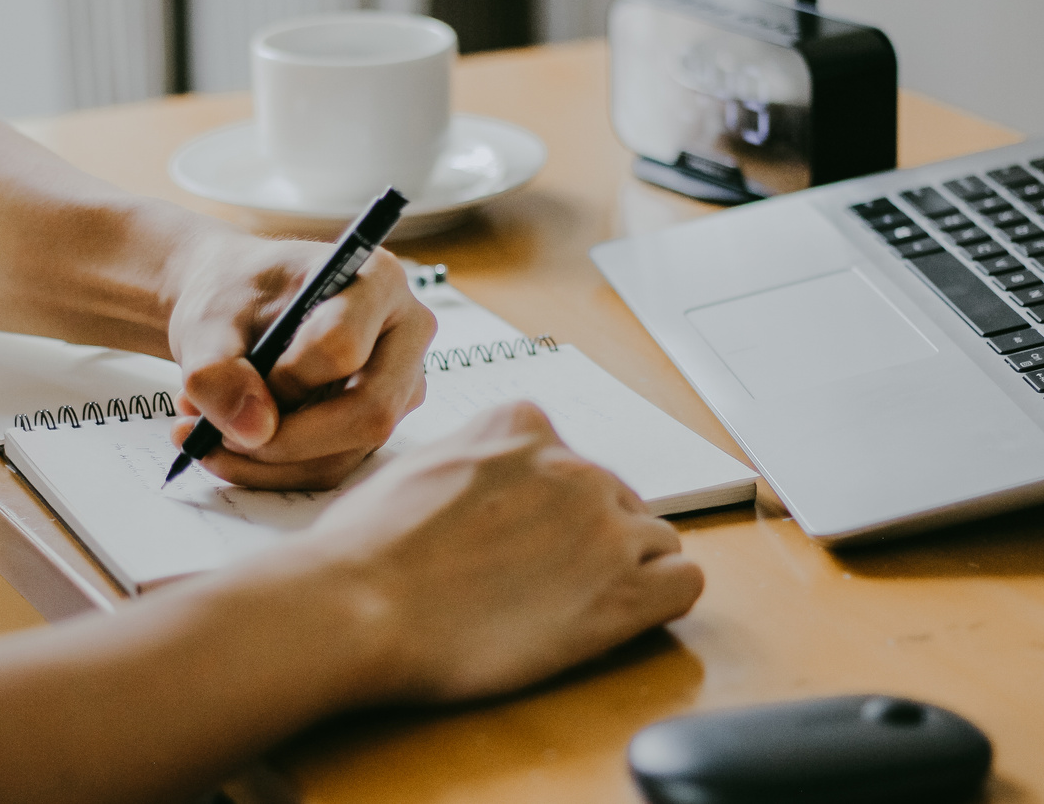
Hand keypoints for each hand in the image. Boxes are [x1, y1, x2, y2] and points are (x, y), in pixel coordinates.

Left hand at [167, 232, 434, 489]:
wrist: (236, 307)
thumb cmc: (233, 297)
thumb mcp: (206, 320)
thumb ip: (216, 369)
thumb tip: (253, 432)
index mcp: (377, 280)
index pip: (343, 348)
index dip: (286, 377)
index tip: (243, 371)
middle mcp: (406, 335)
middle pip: (369, 413)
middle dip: (285, 440)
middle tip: (217, 435)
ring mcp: (400, 385)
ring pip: (347, 453)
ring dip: (267, 462)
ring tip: (204, 435)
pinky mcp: (379, 424)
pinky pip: (332, 467)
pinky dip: (272, 470)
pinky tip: (228, 443)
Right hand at [302, 401, 703, 702]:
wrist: (359, 605)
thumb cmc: (365, 547)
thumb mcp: (413, 467)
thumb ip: (466, 461)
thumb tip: (471, 480)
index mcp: (522, 426)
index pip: (568, 458)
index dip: (550, 504)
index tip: (525, 535)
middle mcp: (573, 466)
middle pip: (615, 499)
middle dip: (588, 538)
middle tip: (542, 582)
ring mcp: (604, 528)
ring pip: (656, 539)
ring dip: (625, 568)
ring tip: (574, 606)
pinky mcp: (624, 593)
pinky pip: (684, 582)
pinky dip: (662, 598)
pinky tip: (620, 617)